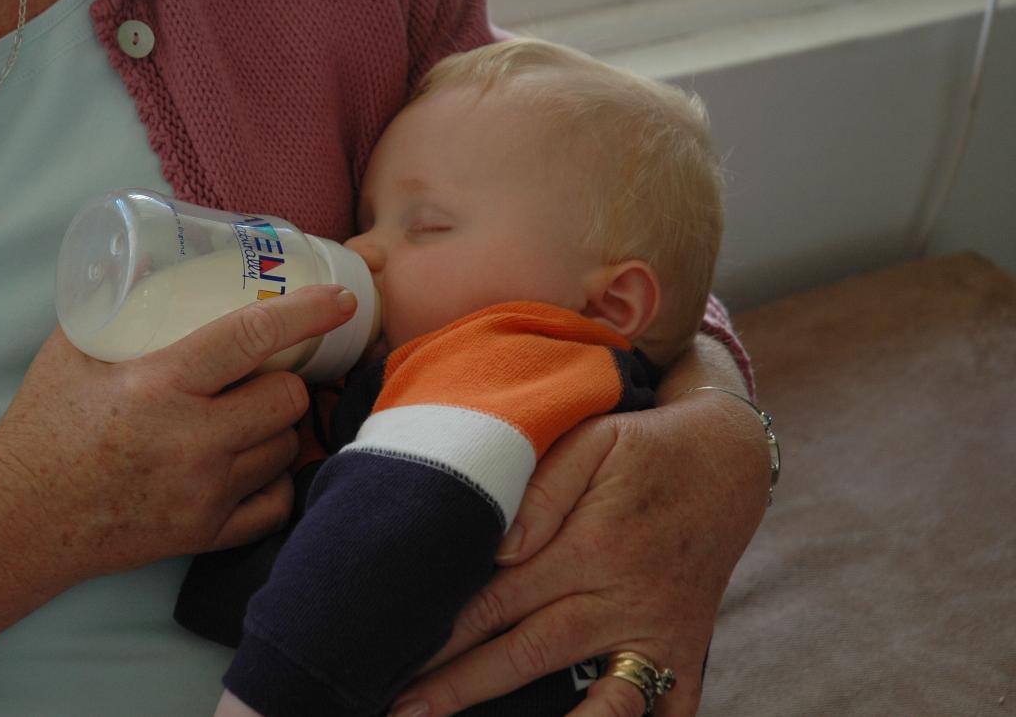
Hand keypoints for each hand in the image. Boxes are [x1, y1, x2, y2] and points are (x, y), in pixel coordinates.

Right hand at [0, 285, 358, 592]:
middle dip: (284, 378)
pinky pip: (277, 503)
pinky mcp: (206, 534)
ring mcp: (203, 493)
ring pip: (286, 447)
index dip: (306, 312)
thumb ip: (116, 303)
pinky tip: (251, 463)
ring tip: (248, 415)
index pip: (252, 337)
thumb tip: (156, 255)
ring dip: (277, 426)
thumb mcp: (70, 350)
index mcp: (158, 386)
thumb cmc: (42, 429)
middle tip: (263, 372)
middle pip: (286, 397)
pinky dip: (272, 480)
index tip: (339, 301)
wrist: (18, 524)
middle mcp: (191, 441)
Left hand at [391, 342, 768, 716]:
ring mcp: (658, 631)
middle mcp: (623, 598)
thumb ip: (542, 490)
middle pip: (527, 654)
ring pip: (596, 699)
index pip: (499, 599)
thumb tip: (499, 548)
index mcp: (591, 546)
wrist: (731, 458)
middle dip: (460, 687)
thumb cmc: (646, 446)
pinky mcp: (685, 648)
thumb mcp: (594, 440)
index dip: (445, 633)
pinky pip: (668, 708)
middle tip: (404, 712)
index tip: (400, 658)